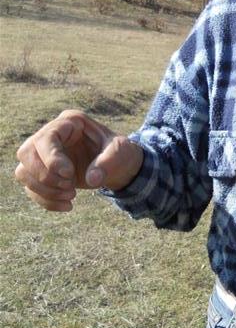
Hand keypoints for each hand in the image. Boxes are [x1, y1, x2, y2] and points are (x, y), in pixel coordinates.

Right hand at [15, 110, 143, 211]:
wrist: (118, 166)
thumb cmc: (119, 153)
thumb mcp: (121, 153)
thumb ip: (108, 162)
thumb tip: (92, 178)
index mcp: (70, 122)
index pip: (46, 138)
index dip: (52, 158)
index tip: (69, 174)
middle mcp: (51, 135)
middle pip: (26, 153)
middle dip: (45, 175)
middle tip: (70, 186)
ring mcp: (43, 154)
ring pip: (23, 172)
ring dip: (44, 190)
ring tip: (71, 195)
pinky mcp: (42, 172)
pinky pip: (30, 188)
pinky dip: (46, 201)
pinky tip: (67, 205)